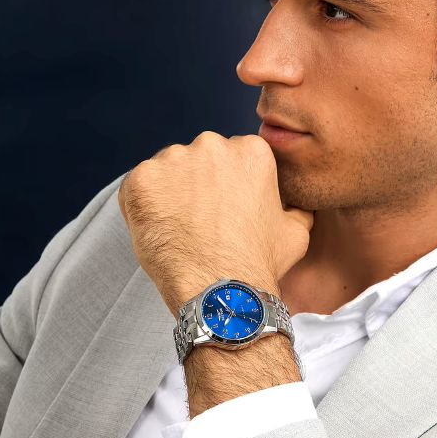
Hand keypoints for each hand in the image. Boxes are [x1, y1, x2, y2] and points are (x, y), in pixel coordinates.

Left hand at [117, 131, 313, 315]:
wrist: (220, 291)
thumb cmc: (259, 263)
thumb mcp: (296, 232)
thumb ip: (294, 207)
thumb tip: (294, 205)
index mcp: (251, 150)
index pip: (233, 157)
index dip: (229, 186)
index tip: (226, 210)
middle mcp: (212, 145)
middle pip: (200, 159)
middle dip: (199, 184)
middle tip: (203, 222)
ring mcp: (173, 160)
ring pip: (169, 170)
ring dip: (172, 193)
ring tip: (181, 229)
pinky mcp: (142, 179)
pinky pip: (139, 187)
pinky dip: (145, 206)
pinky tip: (160, 230)